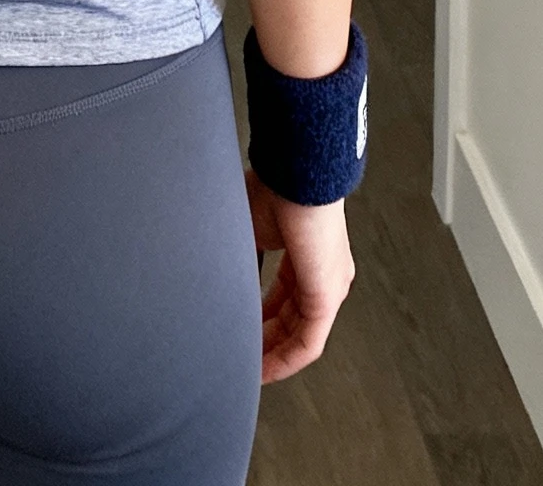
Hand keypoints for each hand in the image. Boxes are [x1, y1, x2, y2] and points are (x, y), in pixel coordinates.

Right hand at [246, 169, 354, 381]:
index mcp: (305, 254)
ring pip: (300, 337)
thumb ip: (240, 254)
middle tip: (243, 360)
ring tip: (250, 372)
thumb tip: (213, 271)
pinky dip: (286, 360)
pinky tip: (266, 370)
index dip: (261, 320)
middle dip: (265, 343)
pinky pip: (308, 342)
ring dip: (274, 357)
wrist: (294, 169)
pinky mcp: (327, 295)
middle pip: (292, 321)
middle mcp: (323, 273)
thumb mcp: (247, 227)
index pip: (283, 298)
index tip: (242, 334)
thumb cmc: (273, 184)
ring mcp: (329, 286)